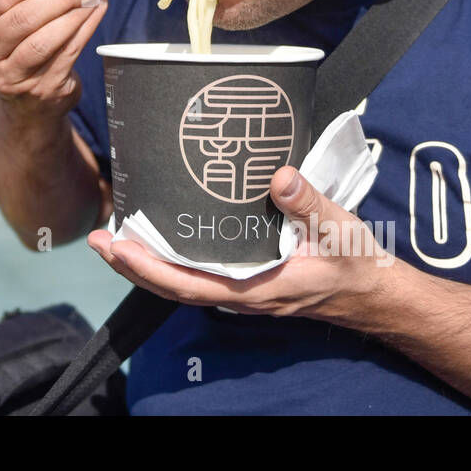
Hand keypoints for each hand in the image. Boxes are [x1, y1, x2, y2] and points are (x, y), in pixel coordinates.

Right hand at [0, 0, 106, 119]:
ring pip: (45, 39)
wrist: (25, 100)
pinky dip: (85, 28)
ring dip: (74, 12)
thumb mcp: (9, 13)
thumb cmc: (16, 43)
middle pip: (23, 20)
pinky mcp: (41, 90)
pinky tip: (95, 11)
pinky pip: (67, 53)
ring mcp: (11, 78)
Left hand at [87, 166, 400, 325]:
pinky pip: (197, 272)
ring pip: (181, 281)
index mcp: (255, 288)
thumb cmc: (356, 264)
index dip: (148, 269)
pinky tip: (158, 235)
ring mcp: (240, 288)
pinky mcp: (245, 277)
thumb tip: (278, 176)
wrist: (373, 292)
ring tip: (114, 233)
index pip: (188, 286)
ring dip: (145, 261)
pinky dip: (170, 258)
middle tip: (97, 236)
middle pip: (172, 287)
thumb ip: (311, 203)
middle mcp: (240, 293)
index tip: (117, 247)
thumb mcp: (340, 229)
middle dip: (131, 265)